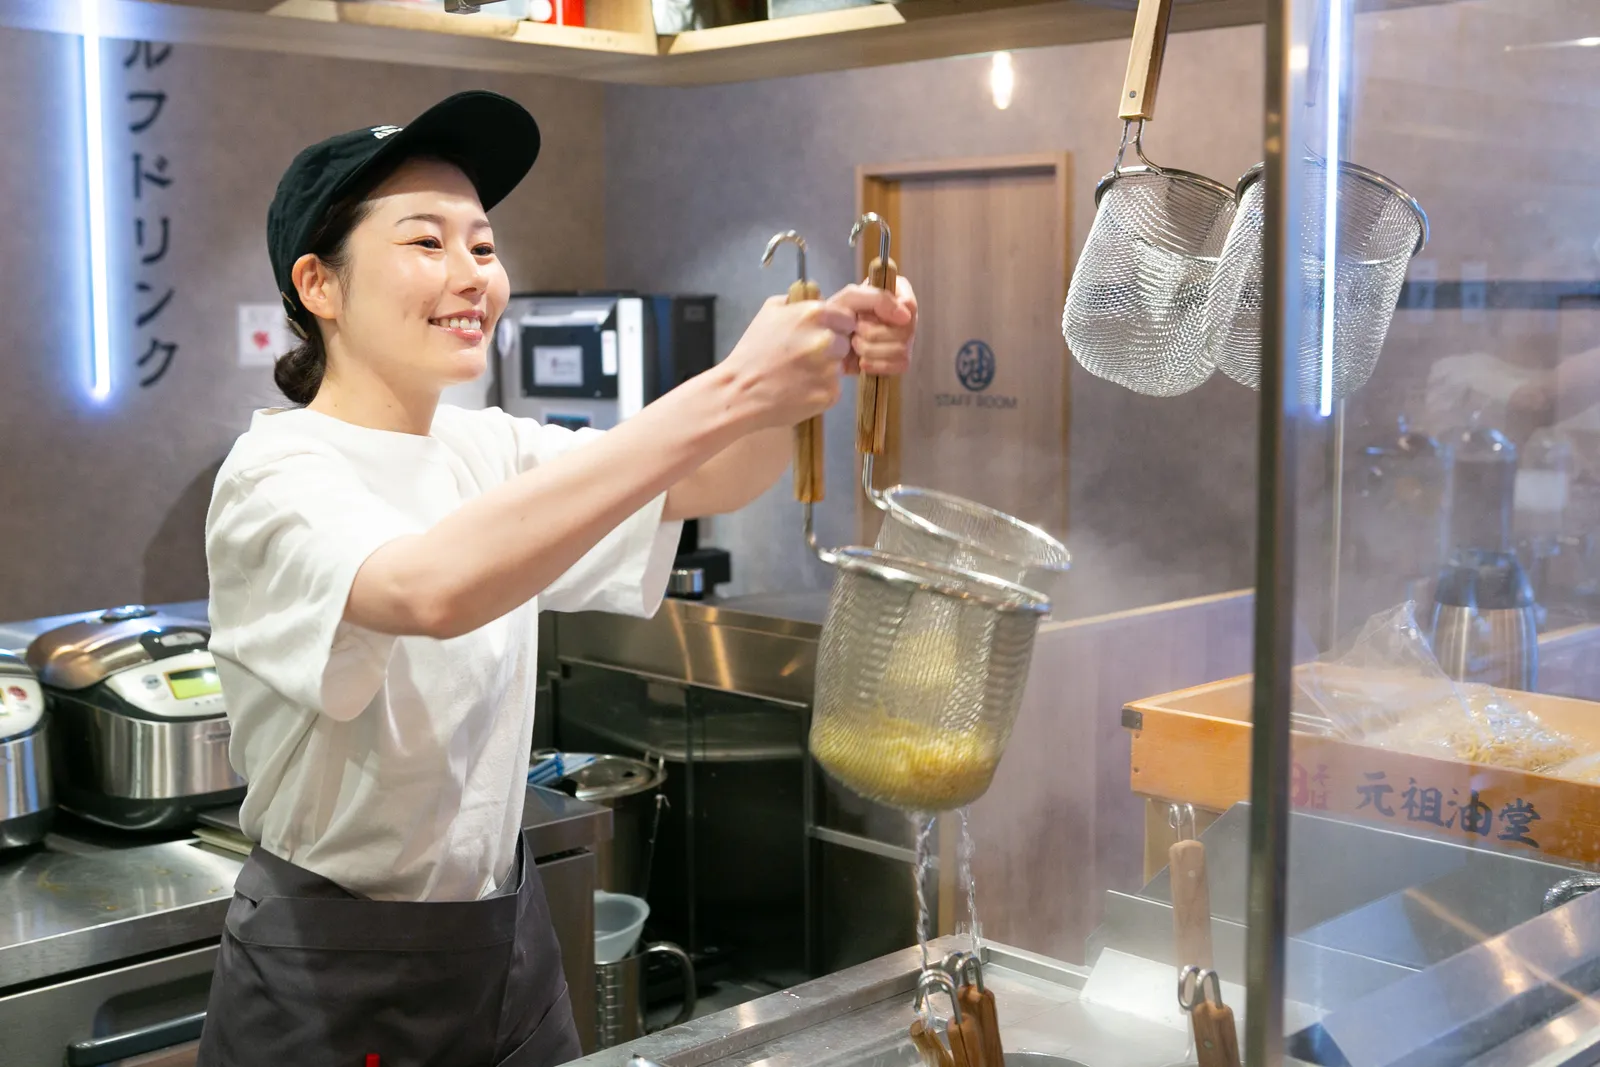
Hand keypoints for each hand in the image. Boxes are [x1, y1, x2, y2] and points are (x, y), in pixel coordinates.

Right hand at [722, 296, 854, 430]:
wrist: (740, 392)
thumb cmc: (752, 351)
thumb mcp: (770, 311)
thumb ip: (800, 301)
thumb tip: (822, 298)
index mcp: (815, 314)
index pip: (848, 317)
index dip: (837, 326)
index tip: (823, 334)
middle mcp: (826, 339)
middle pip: (846, 342)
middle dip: (832, 348)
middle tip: (806, 357)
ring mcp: (830, 368)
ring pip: (840, 366)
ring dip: (826, 369)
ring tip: (799, 374)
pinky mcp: (830, 394)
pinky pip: (833, 388)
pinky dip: (820, 389)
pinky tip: (800, 389)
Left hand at [833, 276, 916, 375]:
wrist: (826, 344)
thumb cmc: (837, 316)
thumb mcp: (851, 298)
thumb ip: (878, 298)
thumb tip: (905, 317)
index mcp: (896, 293)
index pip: (909, 304)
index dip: (891, 313)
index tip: (871, 315)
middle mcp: (905, 316)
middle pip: (906, 329)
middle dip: (873, 333)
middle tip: (856, 329)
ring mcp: (905, 340)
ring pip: (901, 349)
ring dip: (870, 349)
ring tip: (855, 344)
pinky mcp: (900, 361)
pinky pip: (898, 365)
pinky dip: (876, 364)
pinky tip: (862, 360)